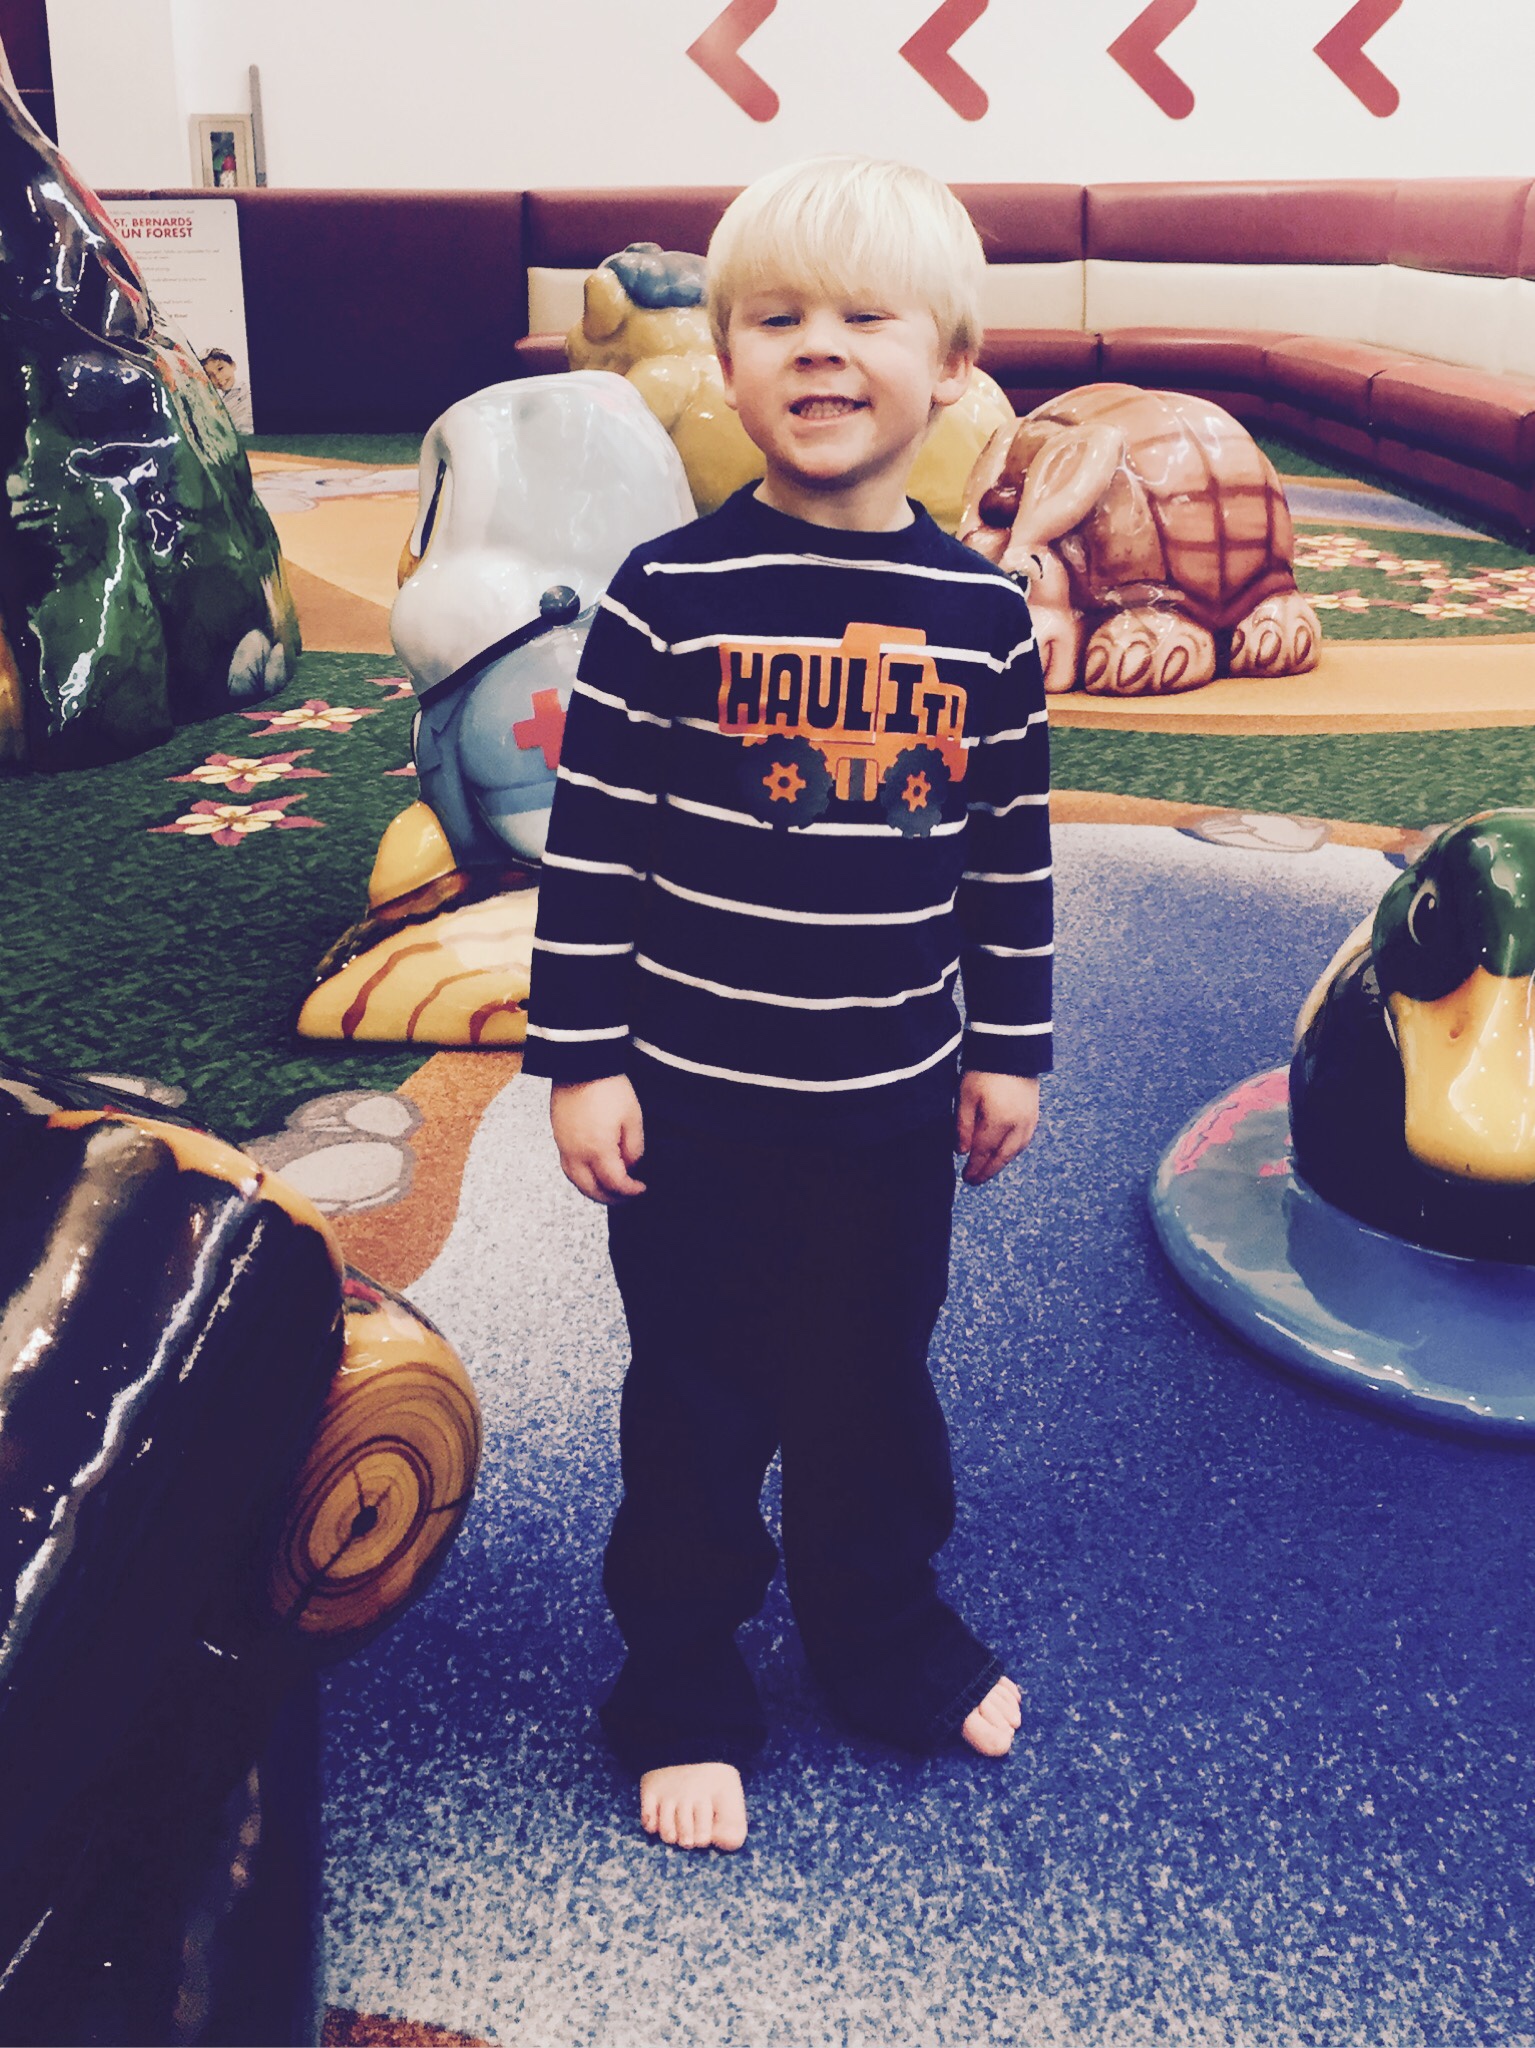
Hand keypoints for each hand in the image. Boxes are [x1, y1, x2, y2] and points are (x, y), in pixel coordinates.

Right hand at [550, 1075, 646, 1202]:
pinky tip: (592, 1173)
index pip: (614, 1183)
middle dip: (610, 1198)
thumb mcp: (632, 1118)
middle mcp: (576, 1153)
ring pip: (575, 1181)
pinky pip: (568, 1167)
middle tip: (627, 1197)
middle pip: (591, 1189)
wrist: (581, 1063)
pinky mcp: (558, 1136)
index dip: (630, 1190)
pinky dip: (581, 1177)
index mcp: (597, 1150)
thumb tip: (631, 1167)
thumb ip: (634, 1148)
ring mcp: (564, 1145)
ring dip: (593, 1191)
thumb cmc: (609, 1088)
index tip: (642, 1188)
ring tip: (610, 1189)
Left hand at [955, 1072, 1039, 1185]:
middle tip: (975, 1180)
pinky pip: (1025, 1140)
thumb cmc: (984, 1070)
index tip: (966, 1178)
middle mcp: (1018, 1125)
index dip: (975, 1167)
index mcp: (999, 1122)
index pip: (984, 1152)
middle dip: (988, 1170)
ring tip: (988, 1168)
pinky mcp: (1035, 1112)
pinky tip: (1005, 1152)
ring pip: (1016, 1150)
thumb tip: (962, 1151)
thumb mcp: (966, 1096)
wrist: (1012, 1048)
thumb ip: (963, 1126)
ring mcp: (1029, 1119)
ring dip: (1001, 1162)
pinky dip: (1013, 1150)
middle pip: (1003, 1156)